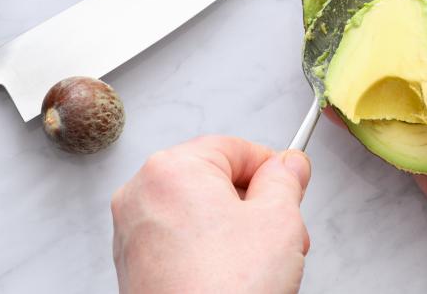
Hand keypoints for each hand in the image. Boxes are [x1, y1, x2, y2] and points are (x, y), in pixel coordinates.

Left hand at [111, 136, 311, 293]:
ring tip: (258, 263)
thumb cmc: (226, 290)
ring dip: (233, 229)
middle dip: (253, 204)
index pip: (234, 147)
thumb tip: (289, 164)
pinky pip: (178, 240)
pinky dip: (206, 251)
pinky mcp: (132, 264)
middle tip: (283, 233)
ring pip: (196, 211)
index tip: (293, 184)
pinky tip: (231, 277)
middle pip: (213, 179)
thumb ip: (286, 180)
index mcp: (172, 168)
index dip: (272, 167)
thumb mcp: (279, 220)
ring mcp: (132, 231)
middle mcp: (141, 193)